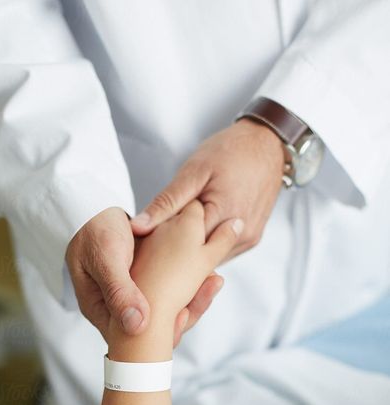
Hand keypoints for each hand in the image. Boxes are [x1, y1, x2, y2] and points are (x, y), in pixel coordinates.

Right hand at [66, 207, 222, 345]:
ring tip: (215, 279)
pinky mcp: (148, 283)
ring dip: (193, 298)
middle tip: (209, 290)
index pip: (135, 337)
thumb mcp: (104, 258)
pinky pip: (171, 290)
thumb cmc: (92, 230)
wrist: (92, 209)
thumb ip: (119, 292)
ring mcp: (135, 297)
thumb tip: (138, 326)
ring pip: (167, 309)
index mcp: (102, 312)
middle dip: (186, 314)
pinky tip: (208, 271)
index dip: (162, 332)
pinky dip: (190, 283)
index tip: (183, 317)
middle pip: (156, 327)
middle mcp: (119, 310)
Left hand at [131, 118, 284, 260]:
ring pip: (212, 260)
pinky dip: (209, 246)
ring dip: (194, 252)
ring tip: (178, 236)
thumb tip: (138, 228)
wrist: (267, 144)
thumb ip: (165, 202)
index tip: (146, 244)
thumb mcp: (192, 172)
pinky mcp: (253, 240)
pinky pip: (224, 252)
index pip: (182, 249)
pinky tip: (197, 233)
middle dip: (177, 253)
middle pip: (198, 260)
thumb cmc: (229, 152)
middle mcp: (240, 235)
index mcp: (222, 216)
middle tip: (159, 241)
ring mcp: (248, 240)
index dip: (162, 248)